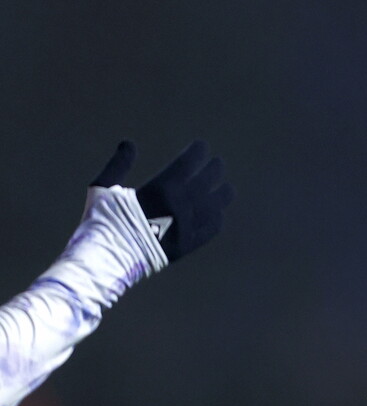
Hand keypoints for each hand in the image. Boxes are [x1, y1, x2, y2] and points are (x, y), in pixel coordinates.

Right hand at [92, 140, 235, 261]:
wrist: (105, 261)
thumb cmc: (101, 223)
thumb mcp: (102, 188)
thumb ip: (118, 165)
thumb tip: (128, 144)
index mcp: (160, 189)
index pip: (188, 163)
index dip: (198, 151)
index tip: (202, 146)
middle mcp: (179, 206)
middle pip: (208, 181)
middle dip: (214, 169)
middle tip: (217, 164)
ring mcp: (187, 226)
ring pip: (216, 205)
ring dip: (223, 193)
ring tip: (225, 187)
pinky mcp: (188, 245)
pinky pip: (212, 228)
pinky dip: (217, 217)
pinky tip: (216, 212)